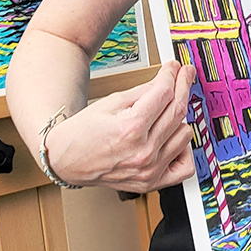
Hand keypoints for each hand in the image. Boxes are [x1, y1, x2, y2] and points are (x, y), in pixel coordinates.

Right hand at [42, 61, 196, 191]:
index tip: (174, 68)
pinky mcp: (151, 182)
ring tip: (166, 112)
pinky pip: (184, 167)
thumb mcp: (112, 101)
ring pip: (185, 133)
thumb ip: (144, 90)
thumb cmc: (83, 132)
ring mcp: (149, 170)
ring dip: (180, 118)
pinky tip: (173, 139)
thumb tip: (168, 78)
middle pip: (178, 110)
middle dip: (183, 86)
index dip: (171, 75)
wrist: (65, 160)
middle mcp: (143, 152)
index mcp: (130, 129)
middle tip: (183, 76)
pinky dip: (184, 150)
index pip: (164, 93)